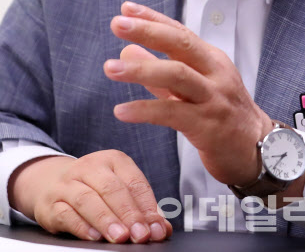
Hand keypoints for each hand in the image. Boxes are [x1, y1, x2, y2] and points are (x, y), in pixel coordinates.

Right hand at [8, 150, 171, 242]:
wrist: (51, 182)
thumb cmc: (94, 188)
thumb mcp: (118, 189)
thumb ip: (140, 207)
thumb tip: (161, 228)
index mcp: (113, 160)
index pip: (134, 181)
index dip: (147, 206)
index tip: (156, 227)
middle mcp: (90, 167)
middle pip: (112, 188)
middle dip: (129, 213)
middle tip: (140, 234)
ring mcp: (68, 183)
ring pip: (88, 200)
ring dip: (107, 220)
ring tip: (121, 236)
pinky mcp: (52, 203)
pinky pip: (67, 213)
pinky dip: (82, 226)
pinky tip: (95, 236)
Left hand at [104, 2, 273, 186]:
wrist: (259, 150)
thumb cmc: (224, 116)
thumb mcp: (193, 89)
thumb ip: (159, 73)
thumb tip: (128, 51)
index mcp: (212, 60)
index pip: (180, 32)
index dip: (153, 18)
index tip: (127, 8)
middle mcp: (215, 73)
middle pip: (181, 44)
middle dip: (148, 31)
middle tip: (117, 24)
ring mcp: (213, 98)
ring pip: (177, 75)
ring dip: (142, 69)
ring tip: (110, 68)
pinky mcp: (208, 126)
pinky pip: (172, 113)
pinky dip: (145, 109)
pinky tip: (122, 111)